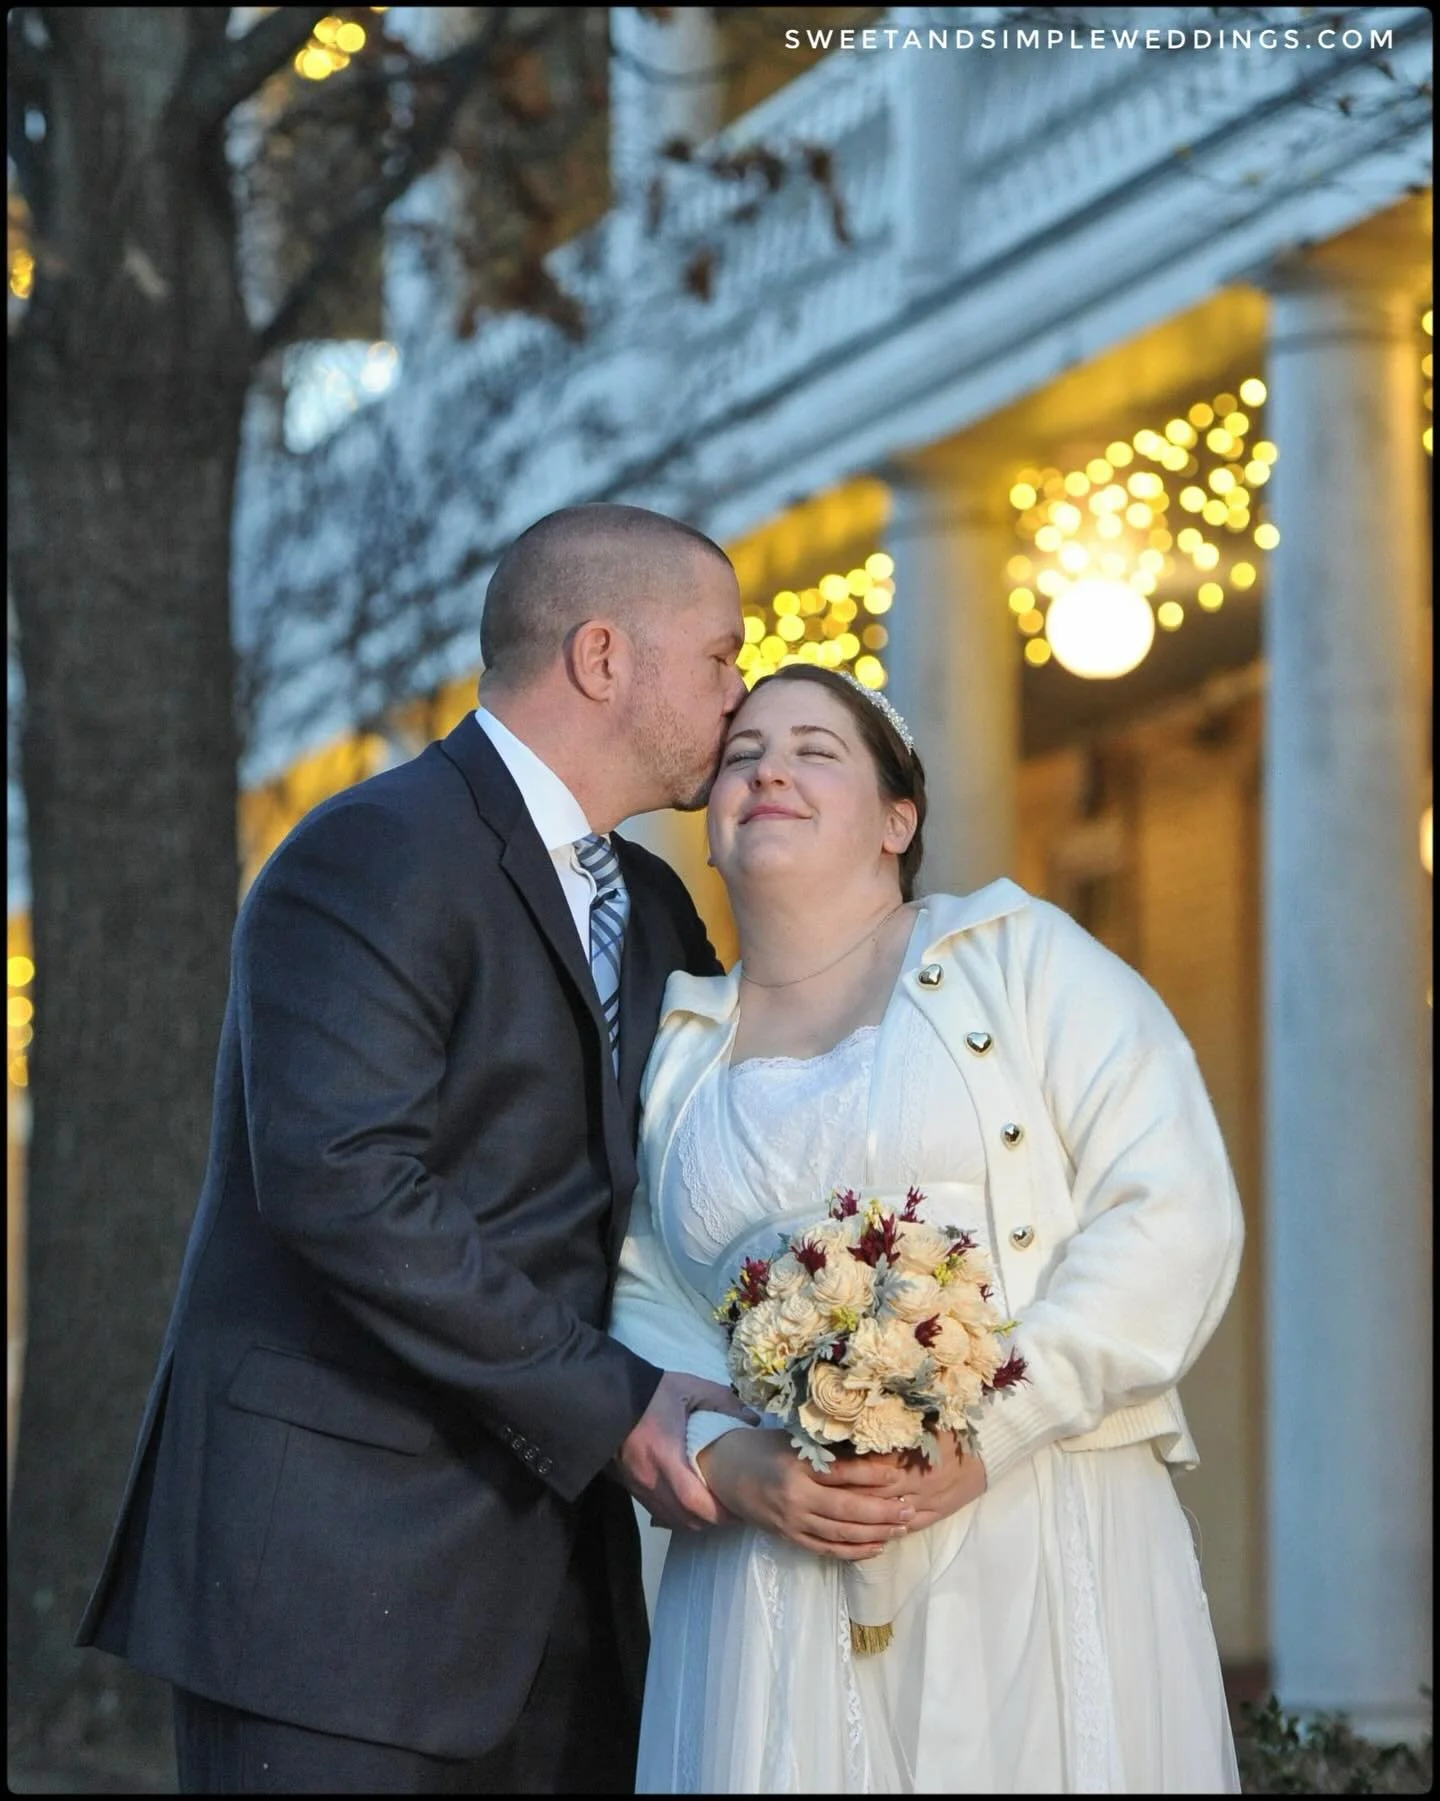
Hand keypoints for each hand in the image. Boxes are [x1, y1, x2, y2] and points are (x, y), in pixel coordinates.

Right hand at [615, 1371, 755, 1532]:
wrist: (608, 1397)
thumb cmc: (651, 1393)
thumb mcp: (688, 1388)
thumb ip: (721, 1401)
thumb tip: (752, 1419)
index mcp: (665, 1455)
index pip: (694, 1500)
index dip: (719, 1512)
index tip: (741, 1509)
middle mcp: (650, 1478)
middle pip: (686, 1518)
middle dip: (713, 1520)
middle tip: (735, 1511)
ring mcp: (639, 1486)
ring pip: (673, 1519)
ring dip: (696, 1520)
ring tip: (716, 1509)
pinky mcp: (632, 1487)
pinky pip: (660, 1512)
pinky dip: (679, 1515)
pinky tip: (691, 1504)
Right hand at [696, 1430, 914, 1561]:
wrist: (724, 1473)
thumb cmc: (764, 1449)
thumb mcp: (793, 1441)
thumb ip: (827, 1451)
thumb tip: (872, 1452)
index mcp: (796, 1466)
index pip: (841, 1473)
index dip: (872, 1475)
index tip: (899, 1476)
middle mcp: (795, 1497)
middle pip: (846, 1509)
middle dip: (882, 1512)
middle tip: (909, 1509)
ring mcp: (792, 1522)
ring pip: (840, 1533)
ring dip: (874, 1533)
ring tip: (901, 1528)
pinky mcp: (790, 1538)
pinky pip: (826, 1549)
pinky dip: (853, 1551)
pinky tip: (876, 1547)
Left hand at [818, 1432, 986, 1531]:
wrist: (987, 1458)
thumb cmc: (953, 1434)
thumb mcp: (928, 1421)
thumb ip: (898, 1424)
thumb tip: (862, 1414)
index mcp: (911, 1457)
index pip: (871, 1466)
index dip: (846, 1468)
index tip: (822, 1465)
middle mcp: (914, 1483)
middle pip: (872, 1493)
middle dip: (844, 1495)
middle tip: (817, 1493)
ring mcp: (922, 1504)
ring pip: (885, 1514)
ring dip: (859, 1516)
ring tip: (830, 1515)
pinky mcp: (929, 1517)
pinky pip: (902, 1529)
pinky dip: (881, 1531)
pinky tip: (861, 1532)